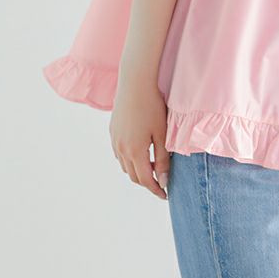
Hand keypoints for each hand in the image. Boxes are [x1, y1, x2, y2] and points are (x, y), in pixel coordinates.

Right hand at [109, 76, 169, 199]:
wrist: (135, 83)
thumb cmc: (152, 106)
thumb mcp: (162, 133)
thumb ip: (163, 158)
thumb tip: (164, 180)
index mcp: (135, 151)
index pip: (145, 180)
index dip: (156, 189)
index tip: (165, 194)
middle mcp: (121, 149)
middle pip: (134, 176)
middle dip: (147, 181)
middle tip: (162, 180)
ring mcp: (115, 140)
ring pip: (125, 165)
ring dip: (138, 170)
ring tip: (153, 165)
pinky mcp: (113, 131)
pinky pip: (120, 153)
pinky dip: (130, 159)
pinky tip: (141, 151)